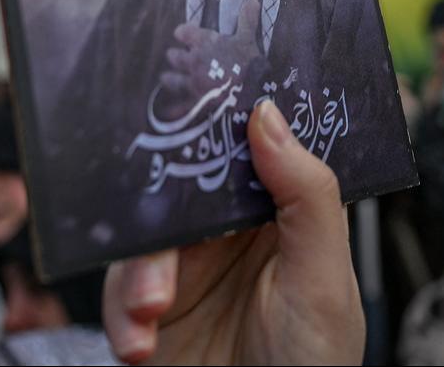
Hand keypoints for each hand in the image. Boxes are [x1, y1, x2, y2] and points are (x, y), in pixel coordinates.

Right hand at [103, 99, 363, 364]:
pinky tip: (142, 341)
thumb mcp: (324, 279)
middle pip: (186, 189)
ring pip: (146, 240)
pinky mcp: (152, 310)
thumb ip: (307, 196)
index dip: (229, 128)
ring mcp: (191, 271)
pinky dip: (123, 315)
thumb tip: (271, 117)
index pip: (254, 153)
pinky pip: (119, 293)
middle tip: (167, 236)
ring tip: (155, 307)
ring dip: (142, 274)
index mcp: (285, 214)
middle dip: (168, 211)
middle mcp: (234, 235)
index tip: (202, 101)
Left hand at [163, 0, 264, 98]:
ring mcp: (191, 83)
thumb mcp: (249, 38)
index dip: (183, 32)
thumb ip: (247, 19)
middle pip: (174, 56)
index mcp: (204, 42)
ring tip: (167, 78)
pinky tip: (171, 111)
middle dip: (175, 56)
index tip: (184, 33)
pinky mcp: (194, 102)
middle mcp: (192, 61)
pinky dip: (175, 108)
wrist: (248, 95)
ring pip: (171, 80)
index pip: (183, 32)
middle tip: (176, 56)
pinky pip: (179, 106)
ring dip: (170, 78)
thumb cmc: (248, 63)